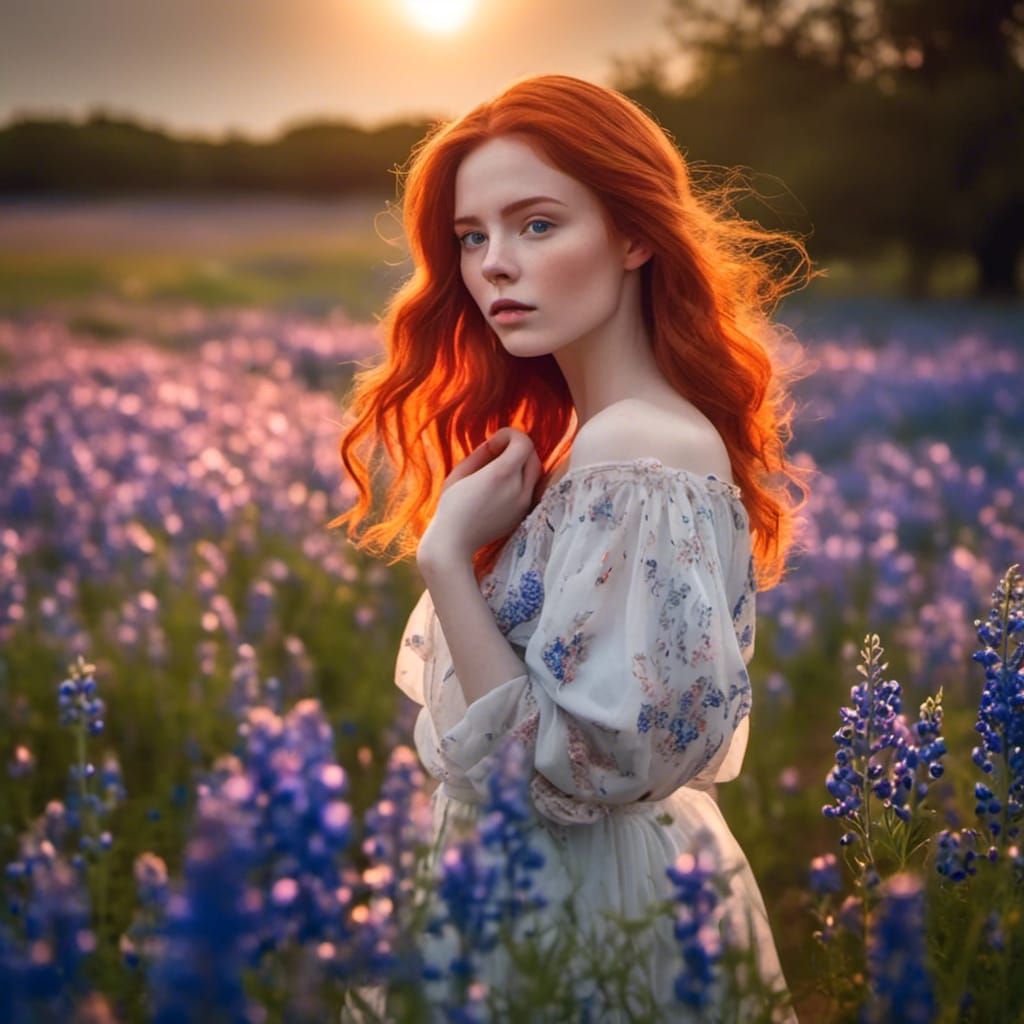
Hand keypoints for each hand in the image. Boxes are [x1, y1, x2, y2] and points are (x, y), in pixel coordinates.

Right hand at [418, 427, 542, 565]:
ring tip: (498, 470)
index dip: (510, 435)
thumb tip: (496, 443)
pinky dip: (521, 481)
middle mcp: (518, 489)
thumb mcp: (460, 472)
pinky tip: (500, 487)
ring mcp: (523, 504)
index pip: (524, 442)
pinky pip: (530, 489)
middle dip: (517, 448)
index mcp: (502, 474)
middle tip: (496, 453)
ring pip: (535, 473)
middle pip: (533, 456)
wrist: (454, 543)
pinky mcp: (523, 515)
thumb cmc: (451, 506)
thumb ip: (482, 453)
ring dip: (521, 464)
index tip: (493, 443)